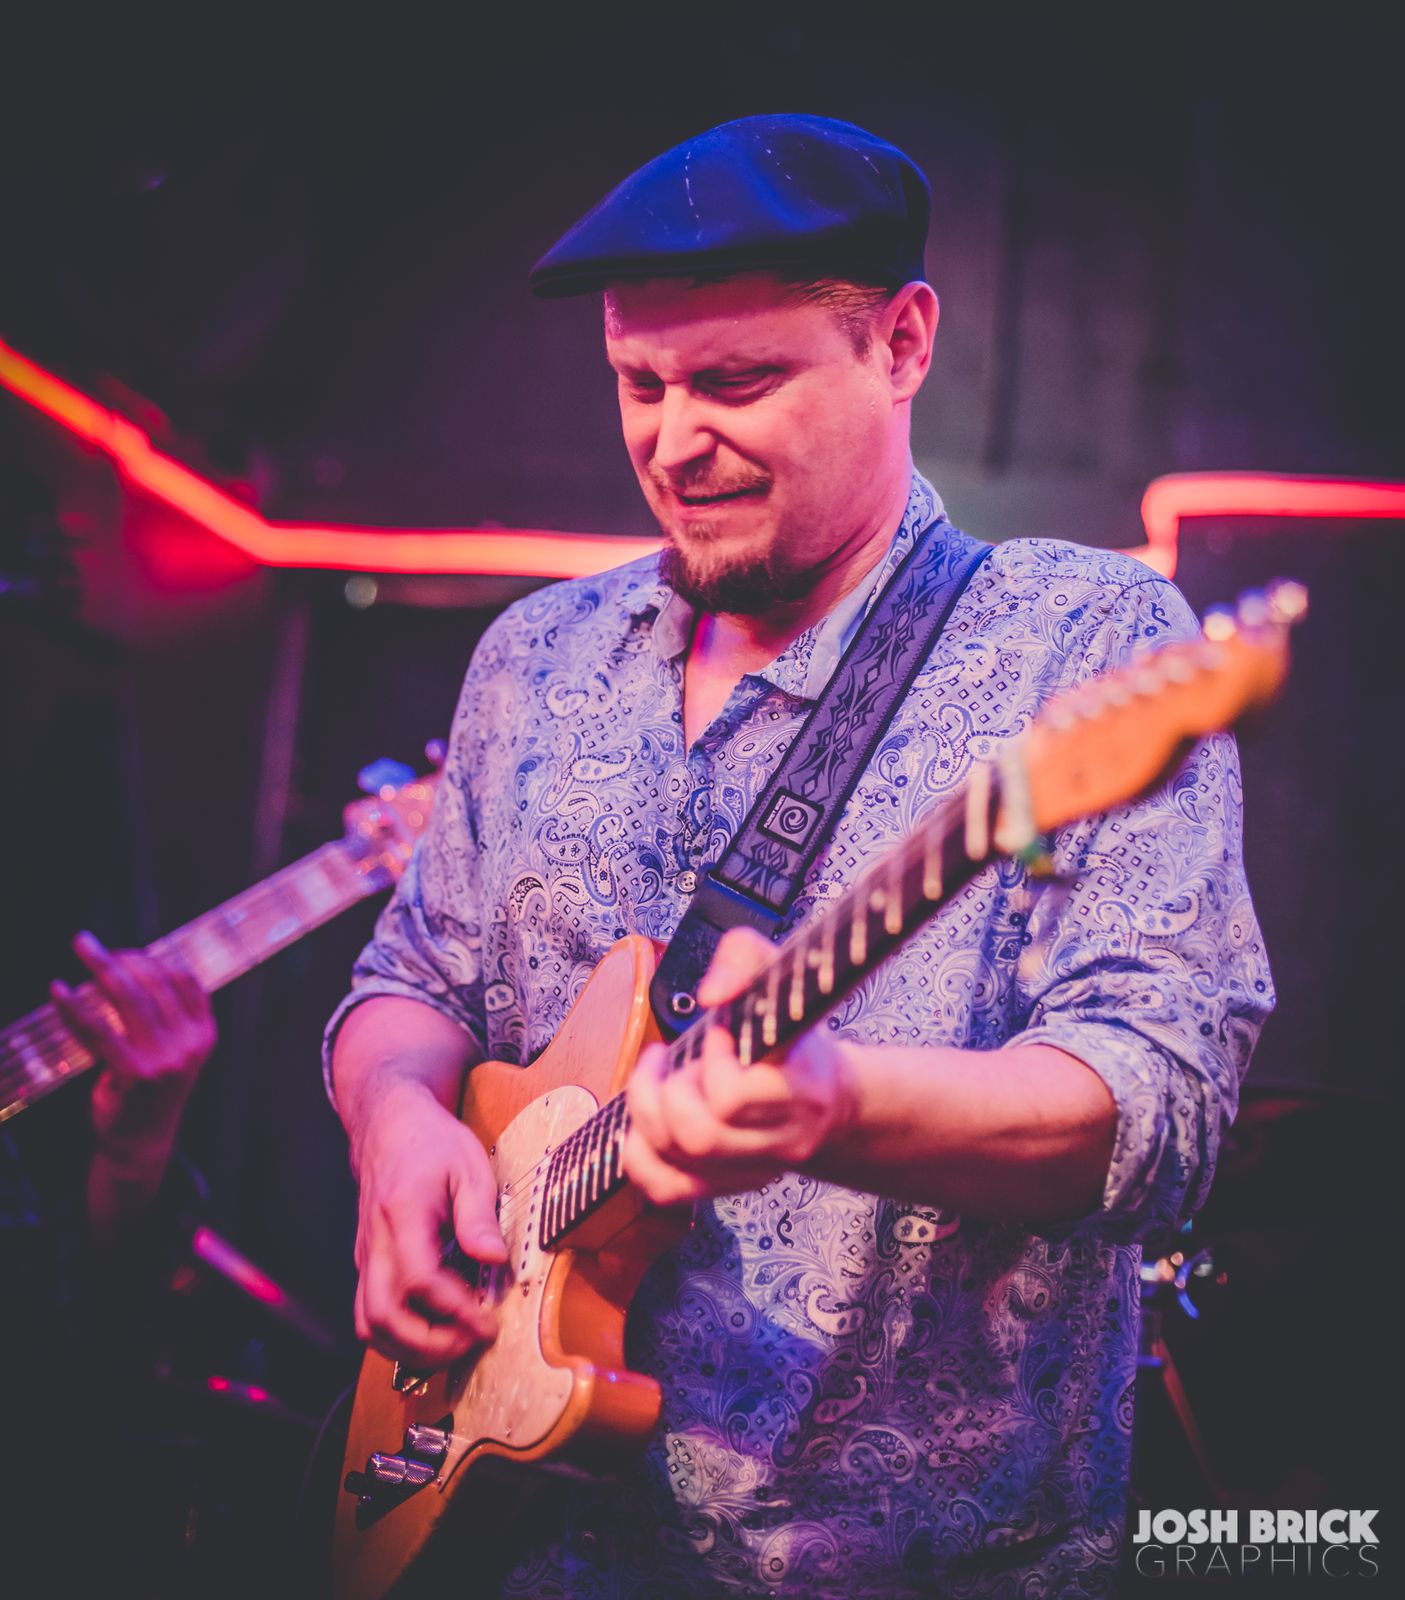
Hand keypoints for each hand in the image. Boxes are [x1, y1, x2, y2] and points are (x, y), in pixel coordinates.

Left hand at [50, 932, 213, 1173]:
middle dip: (118, 957)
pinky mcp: (133, 1076)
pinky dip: (75, 1008)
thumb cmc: (151, 1089)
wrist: (142, 1142)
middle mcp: (190, 1045)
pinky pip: (100, 1031)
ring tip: (80, 949)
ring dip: (100, 968)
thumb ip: (167, 1015)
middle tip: (85, 943)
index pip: (183, 980)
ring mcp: (164, 1061)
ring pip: (130, 1000)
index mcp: (204, 1034)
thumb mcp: (176, 1051)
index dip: (150, 959)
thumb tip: (135, 967)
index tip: (121, 952)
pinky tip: (59, 991)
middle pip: (154, 985)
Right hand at [351, 1084, 507, 1367]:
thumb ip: (479, 1216)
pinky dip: (397, 1338)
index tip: (488, 1324)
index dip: (456, 1311)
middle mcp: (376, 1243)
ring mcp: (366, 1258)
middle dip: (429, 1344)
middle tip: (472, 1343)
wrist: (388, 1127)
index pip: (421, 1280)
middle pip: (383, 1315)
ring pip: (369, 1325)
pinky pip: (369, 1316)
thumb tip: (495, 1259)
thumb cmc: (430, 1142)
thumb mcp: (468, 1165)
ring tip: (455, 1346)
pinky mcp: (367, 1267)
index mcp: (403, 1214)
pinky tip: (433, 1334)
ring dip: (410, 1349)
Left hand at [623, 928, 857, 1205]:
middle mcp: (780, 1140)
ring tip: (661, 1080)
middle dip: (668, 1090)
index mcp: (801, 1089)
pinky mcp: (727, 1186)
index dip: (712, 1061)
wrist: (831, 1098)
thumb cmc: (799, 1035)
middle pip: (698, 1136)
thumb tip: (710, 994)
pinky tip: (644, 1122)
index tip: (718, 1030)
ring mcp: (752, 1170)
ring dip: (650, 1111)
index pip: (736, 1097)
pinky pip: (667, 1189)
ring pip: (678, 1159)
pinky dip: (639, 1157)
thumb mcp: (784, 976)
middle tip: (676, 1059)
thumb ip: (745, 959)